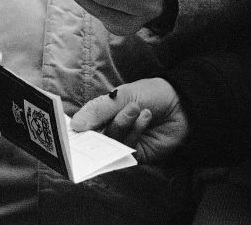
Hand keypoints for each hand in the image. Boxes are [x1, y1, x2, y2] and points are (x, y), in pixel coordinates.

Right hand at [70, 78, 189, 161]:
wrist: (181, 104)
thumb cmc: (150, 94)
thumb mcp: (121, 95)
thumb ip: (98, 110)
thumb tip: (75, 126)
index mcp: (101, 114)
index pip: (81, 124)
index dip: (74, 127)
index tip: (69, 127)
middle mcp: (108, 131)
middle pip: (91, 138)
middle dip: (95, 131)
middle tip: (93, 127)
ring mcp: (121, 144)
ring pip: (109, 142)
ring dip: (122, 124)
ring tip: (134, 108)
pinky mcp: (135, 155)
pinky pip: (127, 148)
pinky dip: (135, 131)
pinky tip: (145, 116)